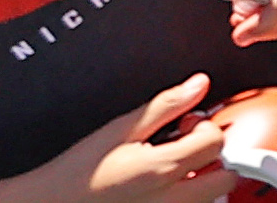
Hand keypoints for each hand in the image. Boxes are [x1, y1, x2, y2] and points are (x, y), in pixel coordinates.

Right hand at [26, 75, 231, 202]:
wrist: (50, 202)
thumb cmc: (78, 171)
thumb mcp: (121, 128)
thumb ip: (166, 106)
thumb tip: (199, 85)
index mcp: (163, 169)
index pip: (216, 143)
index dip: (207, 126)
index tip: (188, 124)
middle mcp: (170, 199)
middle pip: (225, 179)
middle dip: (215, 159)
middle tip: (190, 147)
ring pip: (210, 200)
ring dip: (203, 181)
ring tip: (174, 169)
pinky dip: (186, 198)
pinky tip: (163, 187)